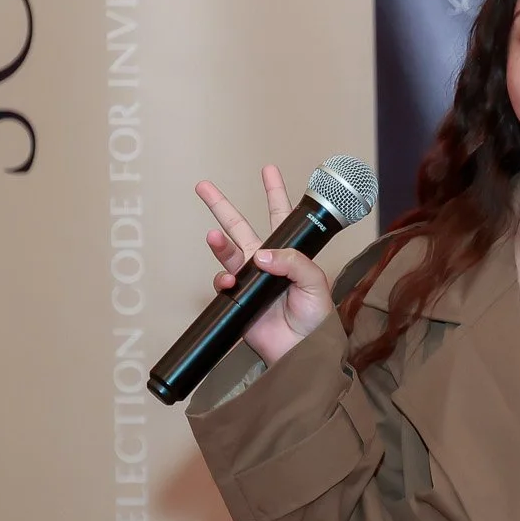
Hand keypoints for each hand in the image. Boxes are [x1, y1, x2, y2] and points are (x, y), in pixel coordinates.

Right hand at [195, 165, 335, 365]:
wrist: (302, 351)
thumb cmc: (316, 318)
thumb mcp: (315, 283)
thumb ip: (292, 263)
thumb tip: (260, 256)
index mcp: (289, 253)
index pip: (280, 216)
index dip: (274, 192)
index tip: (268, 169)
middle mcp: (267, 262)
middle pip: (239, 226)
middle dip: (221, 206)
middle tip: (203, 186)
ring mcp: (250, 279)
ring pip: (226, 252)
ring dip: (218, 243)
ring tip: (212, 235)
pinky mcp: (238, 299)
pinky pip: (224, 282)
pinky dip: (223, 279)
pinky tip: (229, 281)